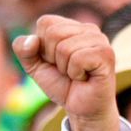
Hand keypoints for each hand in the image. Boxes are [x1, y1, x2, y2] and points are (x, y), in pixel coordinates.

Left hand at [13, 15, 119, 130]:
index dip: (43, 46)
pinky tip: (85, 78)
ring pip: (65, 47)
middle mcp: (88, 28)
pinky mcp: (106, 54)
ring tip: (77, 75)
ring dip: (65, 68)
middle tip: (66, 70)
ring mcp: (100, 40)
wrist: (81, 108)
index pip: (45, 22)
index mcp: (72, 26)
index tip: (55, 61)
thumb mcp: (34, 66)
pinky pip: (78, 59)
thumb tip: (32, 39)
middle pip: (54, 33)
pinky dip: (76, 74)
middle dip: (53, 58)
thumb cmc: (62, 85)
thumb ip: (23, 50)